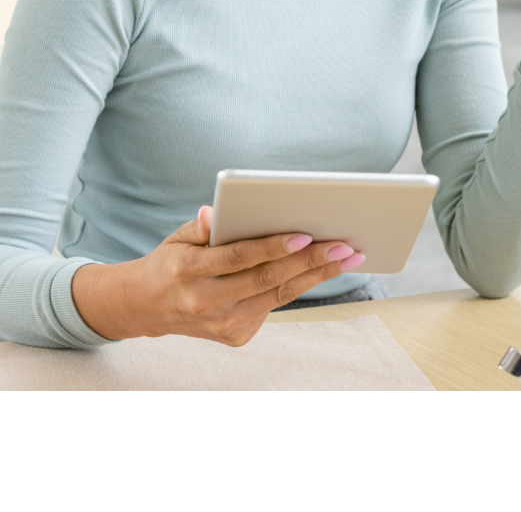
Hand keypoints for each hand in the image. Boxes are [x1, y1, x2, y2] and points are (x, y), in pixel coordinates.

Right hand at [71, 206, 364, 344]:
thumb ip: (201, 226)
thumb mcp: (178, 237)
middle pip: (267, 280)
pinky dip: (298, 288)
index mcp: (190, 272)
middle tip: (344, 245)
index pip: (239, 258)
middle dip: (311, 261)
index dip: (273, 247)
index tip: (305, 234)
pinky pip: (272, 307)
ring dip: (316, 276)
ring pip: (278, 297)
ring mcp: (221, 325)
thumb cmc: (171, 262)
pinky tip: (322, 271)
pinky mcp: (234, 337)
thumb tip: (215, 211)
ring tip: (347, 258)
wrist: (144, 308)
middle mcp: (206, 302)